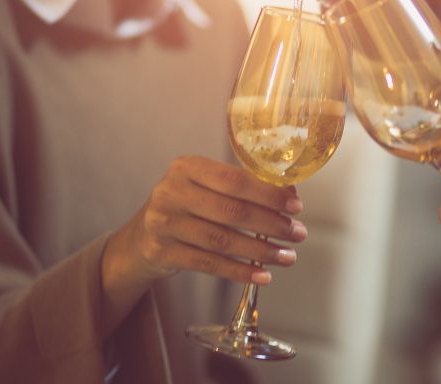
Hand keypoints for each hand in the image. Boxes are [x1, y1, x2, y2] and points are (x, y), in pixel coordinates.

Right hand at [104, 155, 305, 287]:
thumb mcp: (206, 187)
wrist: (143, 237)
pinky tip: (262, 275)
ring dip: (261, 251)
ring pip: (223, 240)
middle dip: (272, 224)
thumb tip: (289, 194)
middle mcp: (171, 192)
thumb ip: (243, 187)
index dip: (269, 194)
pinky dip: (240, 271)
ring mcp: (164, 223)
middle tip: (297, 234)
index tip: (295, 206)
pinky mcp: (162, 252)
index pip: (235, 179)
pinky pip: (210, 264)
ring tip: (286, 256)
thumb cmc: (186, 207)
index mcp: (187, 167)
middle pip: (232, 211)